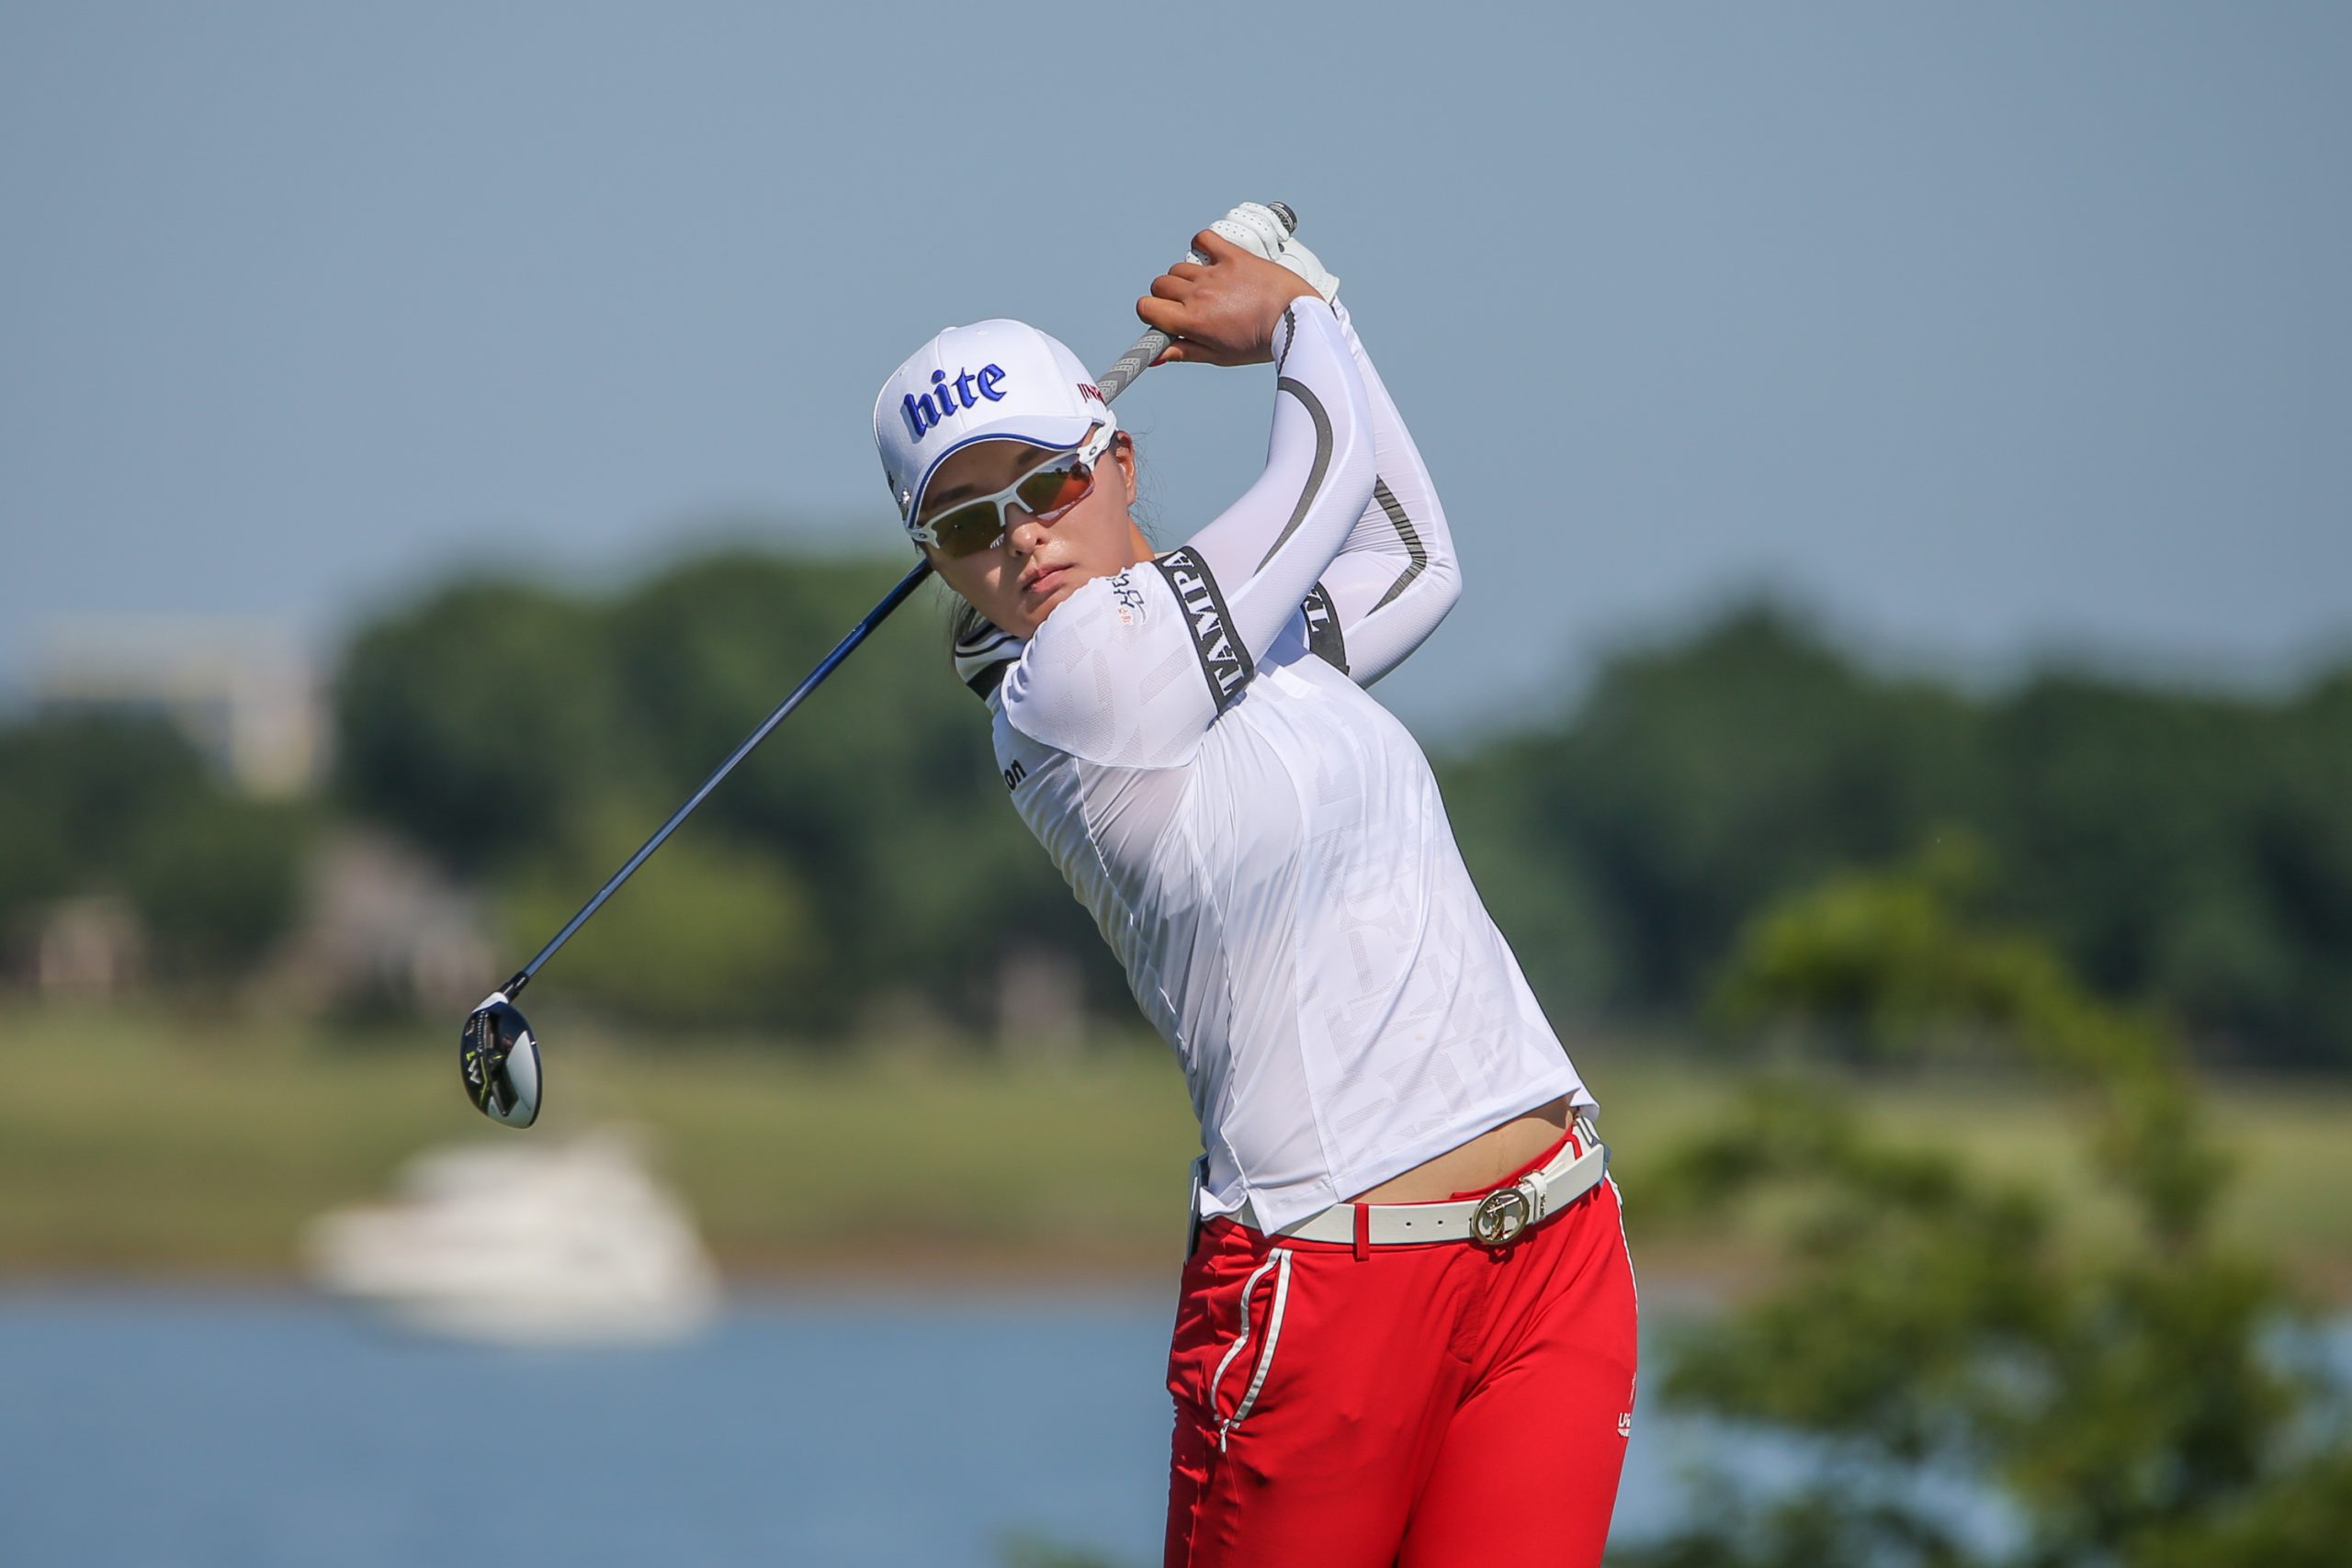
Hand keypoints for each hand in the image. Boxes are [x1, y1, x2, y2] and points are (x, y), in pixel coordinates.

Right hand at [1136, 230, 1323, 366]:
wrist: (1295, 320)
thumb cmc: (1260, 342)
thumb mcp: (1219, 356)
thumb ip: (1184, 352)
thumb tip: (1155, 356)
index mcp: (1192, 321)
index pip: (1146, 307)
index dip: (1152, 313)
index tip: (1166, 317)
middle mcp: (1198, 295)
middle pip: (1159, 285)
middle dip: (1168, 297)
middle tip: (1189, 306)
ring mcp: (1214, 273)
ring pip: (1178, 267)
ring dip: (1186, 277)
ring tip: (1209, 289)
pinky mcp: (1232, 255)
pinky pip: (1203, 239)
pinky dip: (1201, 246)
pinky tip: (1211, 260)